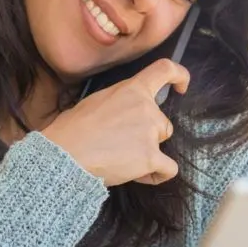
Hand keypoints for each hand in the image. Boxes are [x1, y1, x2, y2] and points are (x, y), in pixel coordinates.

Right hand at [42, 58, 189, 186]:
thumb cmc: (72, 129)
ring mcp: (150, 133)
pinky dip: (156, 174)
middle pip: (163, 123)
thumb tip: (122, 113)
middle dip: (148, 136)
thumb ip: (119, 102)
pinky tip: (140, 176)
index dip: (179, 76)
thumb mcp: (96, 101)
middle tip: (122, 145)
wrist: (66, 153)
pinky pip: (168, 169)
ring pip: (162, 144)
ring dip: (149, 153)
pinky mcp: (151, 157)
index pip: (164, 70)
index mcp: (132, 90)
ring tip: (123, 161)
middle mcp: (146, 108)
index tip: (181, 87)